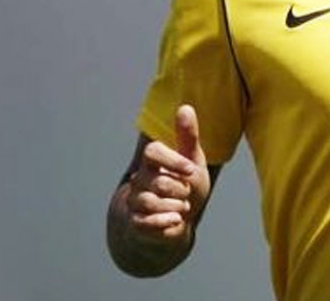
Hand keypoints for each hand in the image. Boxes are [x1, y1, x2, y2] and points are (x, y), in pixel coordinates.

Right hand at [123, 105, 210, 243]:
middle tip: (187, 192)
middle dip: (180, 189)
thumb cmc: (185, 186)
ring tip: (182, 206)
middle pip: (158, 181)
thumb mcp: (192, 162)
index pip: (152, 152)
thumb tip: (185, 107)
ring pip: (151, 202)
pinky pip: (146, 222)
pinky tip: (175, 219)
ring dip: (175, 206)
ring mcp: (136, 201)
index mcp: (153, 161)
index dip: (173, 160)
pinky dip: (165, 222)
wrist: (178, 220)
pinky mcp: (136, 222)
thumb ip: (188, 137)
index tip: (191, 170)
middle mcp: (140, 179)